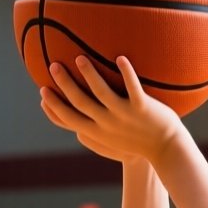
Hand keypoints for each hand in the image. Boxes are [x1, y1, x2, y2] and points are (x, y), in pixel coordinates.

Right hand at [39, 56, 184, 164]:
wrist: (166, 150)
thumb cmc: (137, 140)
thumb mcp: (112, 138)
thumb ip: (96, 125)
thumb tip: (81, 111)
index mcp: (98, 132)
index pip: (70, 119)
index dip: (54, 106)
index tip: (42, 90)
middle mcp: (108, 124)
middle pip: (81, 102)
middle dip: (65, 84)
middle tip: (53, 65)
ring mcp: (125, 115)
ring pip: (103, 93)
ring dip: (90, 75)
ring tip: (80, 57)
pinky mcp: (143, 108)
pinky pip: (133, 87)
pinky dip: (127, 73)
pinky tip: (120, 57)